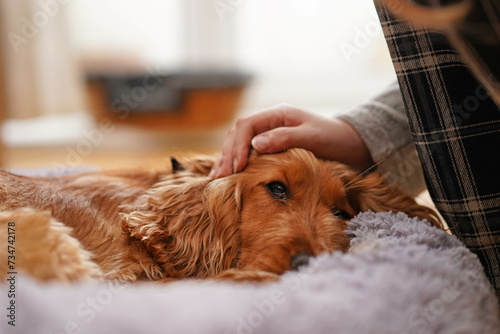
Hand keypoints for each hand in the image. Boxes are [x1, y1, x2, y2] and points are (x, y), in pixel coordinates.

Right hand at [209, 104, 373, 177]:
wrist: (348, 143)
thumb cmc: (332, 138)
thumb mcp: (311, 137)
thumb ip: (284, 138)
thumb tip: (255, 144)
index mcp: (277, 114)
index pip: (246, 126)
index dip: (237, 146)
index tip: (237, 168)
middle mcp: (270, 122)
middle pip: (237, 134)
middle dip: (226, 155)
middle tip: (218, 178)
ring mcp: (269, 134)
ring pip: (238, 143)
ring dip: (227, 159)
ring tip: (215, 178)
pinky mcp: (271, 146)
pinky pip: (248, 152)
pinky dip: (236, 163)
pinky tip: (228, 175)